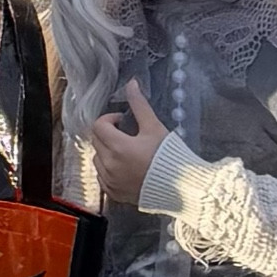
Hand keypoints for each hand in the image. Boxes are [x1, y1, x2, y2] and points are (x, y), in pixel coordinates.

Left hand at [90, 82, 168, 204]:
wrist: (180, 187)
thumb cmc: (169, 156)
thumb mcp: (154, 127)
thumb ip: (139, 105)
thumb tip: (131, 83)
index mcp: (118, 147)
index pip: (98, 125)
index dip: (110, 119)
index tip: (123, 122)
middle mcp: (109, 165)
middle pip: (96, 141)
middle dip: (108, 134)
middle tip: (127, 135)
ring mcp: (110, 181)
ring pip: (97, 159)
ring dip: (106, 152)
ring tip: (127, 153)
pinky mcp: (114, 193)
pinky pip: (102, 177)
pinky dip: (109, 170)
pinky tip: (125, 168)